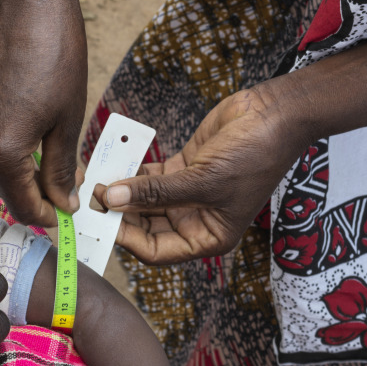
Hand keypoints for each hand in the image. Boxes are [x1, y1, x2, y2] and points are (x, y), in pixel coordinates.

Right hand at [0, 0, 87, 227]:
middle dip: (29, 196)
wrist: (27, 11)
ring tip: (38, 162)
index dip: (45, 217)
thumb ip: (61, 171)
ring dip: (8, 179)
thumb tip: (63, 204)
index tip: (62, 216)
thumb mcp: (67, 122)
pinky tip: (15, 141)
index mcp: (0, 152)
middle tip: (59, 186)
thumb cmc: (55, 59)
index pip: (21, 207)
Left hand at [97, 88, 307, 264]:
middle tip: (89, 199)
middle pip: (144, 226)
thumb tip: (113, 200)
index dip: (126, 239)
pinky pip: (148, 176)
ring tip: (94, 180)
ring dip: (120, 191)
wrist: (276, 114)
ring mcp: (186, 194)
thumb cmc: (253, 155)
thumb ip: (155, 192)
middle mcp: (195, 220)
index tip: (101, 221)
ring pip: (142, 200)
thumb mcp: (202, 180)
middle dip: (117, 214)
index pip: (155, 251)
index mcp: (207, 237)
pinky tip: (112, 164)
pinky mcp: (182, 169)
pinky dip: (131, 171)